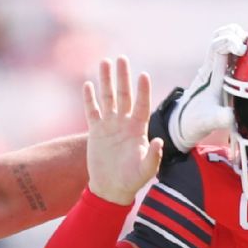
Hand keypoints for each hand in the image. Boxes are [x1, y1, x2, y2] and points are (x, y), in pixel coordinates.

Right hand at [84, 57, 163, 205]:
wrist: (111, 188)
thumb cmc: (131, 180)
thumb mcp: (145, 170)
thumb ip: (153, 156)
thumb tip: (159, 141)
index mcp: (138, 129)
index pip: (142, 105)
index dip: (143, 91)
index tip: (143, 75)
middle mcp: (124, 123)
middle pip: (124, 95)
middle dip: (123, 77)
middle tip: (122, 58)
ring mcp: (110, 125)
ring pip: (107, 98)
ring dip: (106, 81)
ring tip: (105, 62)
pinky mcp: (96, 131)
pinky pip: (92, 111)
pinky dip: (89, 99)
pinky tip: (88, 84)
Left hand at [168, 23, 247, 151]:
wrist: (184, 124)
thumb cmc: (196, 121)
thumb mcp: (208, 122)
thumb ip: (218, 118)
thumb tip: (230, 116)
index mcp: (210, 72)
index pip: (217, 45)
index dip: (230, 41)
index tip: (242, 51)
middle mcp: (213, 65)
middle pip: (222, 34)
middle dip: (236, 35)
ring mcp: (217, 67)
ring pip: (226, 39)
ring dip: (239, 39)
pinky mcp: (222, 72)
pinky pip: (232, 51)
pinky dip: (243, 48)